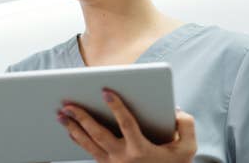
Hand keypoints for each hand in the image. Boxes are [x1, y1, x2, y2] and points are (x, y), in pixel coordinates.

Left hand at [58, 89, 196, 162]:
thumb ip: (186, 126)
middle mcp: (123, 158)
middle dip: (82, 117)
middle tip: (68, 103)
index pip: (126, 124)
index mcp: (141, 150)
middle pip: (98, 134)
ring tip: (61, 114)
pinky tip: (68, 128)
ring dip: (72, 128)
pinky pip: (88, 151)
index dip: (116, 107)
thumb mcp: (187, 148)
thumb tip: (176, 109)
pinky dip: (76, 139)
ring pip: (88, 144)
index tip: (106, 91)